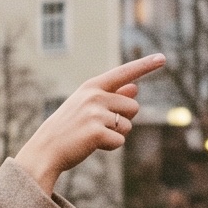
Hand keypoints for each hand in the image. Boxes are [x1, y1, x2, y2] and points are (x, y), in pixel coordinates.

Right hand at [11, 55, 166, 191]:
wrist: (45, 149)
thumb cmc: (68, 127)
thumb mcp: (87, 106)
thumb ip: (112, 97)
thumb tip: (136, 88)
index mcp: (92, 86)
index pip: (123, 73)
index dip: (145, 65)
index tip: (163, 57)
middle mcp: (94, 96)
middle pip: (133, 107)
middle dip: (123, 120)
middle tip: (98, 126)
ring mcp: (95, 113)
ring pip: (128, 126)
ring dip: (116, 134)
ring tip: (92, 135)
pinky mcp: (97, 132)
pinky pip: (120, 141)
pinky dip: (110, 146)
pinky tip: (91, 145)